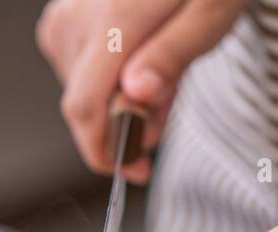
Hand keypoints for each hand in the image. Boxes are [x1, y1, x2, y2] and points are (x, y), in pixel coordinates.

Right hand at [36, 0, 245, 182]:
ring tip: (164, 79)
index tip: (134, 170)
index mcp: (112, 20)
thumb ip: (173, 56)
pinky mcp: (66, 17)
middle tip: (167, 113)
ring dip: (122, 103)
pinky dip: (112, 79)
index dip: (105, 152)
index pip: (84, 109)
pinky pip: (81, 68)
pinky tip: (142, 64)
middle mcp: (76, 18)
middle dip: (126, 125)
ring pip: (83, 90)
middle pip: (85, 105)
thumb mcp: (211, 13)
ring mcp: (67, 16)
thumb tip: (136, 97)